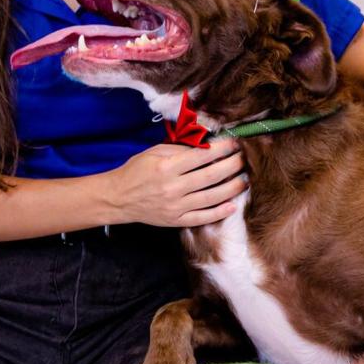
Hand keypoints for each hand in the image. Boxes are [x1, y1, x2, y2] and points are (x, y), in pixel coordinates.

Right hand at [107, 139, 247, 226]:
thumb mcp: (154, 152)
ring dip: (232, 188)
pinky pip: (202, 217)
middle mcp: (173, 187)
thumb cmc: (137, 171)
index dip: (222, 148)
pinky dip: (219, 212)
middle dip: (232, 165)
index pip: (202, 155)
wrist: (118, 198)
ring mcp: (175, 206)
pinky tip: (233, 205)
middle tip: (244, 159)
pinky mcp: (176, 221)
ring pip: (211, 197)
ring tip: (245, 180)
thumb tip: (207, 145)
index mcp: (167, 167)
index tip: (235, 143)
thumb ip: (181, 149)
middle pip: (211, 176)